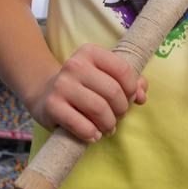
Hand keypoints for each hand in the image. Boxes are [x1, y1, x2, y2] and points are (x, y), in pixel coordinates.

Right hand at [27, 44, 148, 141]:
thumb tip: (142, 95)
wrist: (45, 92)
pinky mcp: (52, 106)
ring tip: (108, 128)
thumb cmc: (84, 85)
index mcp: (90, 53)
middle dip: (121, 109)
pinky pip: (81, 125)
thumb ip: (129, 81)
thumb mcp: (104, 76)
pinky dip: (92, 134)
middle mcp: (75, 65)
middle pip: (113, 91)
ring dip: (109, 124)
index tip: (129, 99)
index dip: (132, 89)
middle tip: (118, 117)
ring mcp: (62, 85)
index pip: (123, 70)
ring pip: (99, 109)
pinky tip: (94, 135)